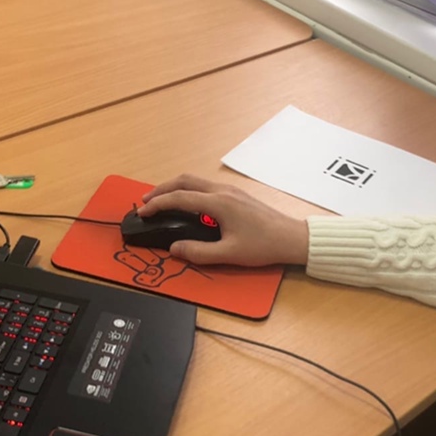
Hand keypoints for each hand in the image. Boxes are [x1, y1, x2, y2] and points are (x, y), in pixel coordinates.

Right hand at [140, 174, 309, 266]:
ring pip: (195, 181)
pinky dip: (188, 190)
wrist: (292, 237)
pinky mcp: (236, 195)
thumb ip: (198, 252)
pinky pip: (205, 186)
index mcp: (219, 203)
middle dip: (161, 189)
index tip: (142, 212)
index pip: (179, 198)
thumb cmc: (264, 245)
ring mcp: (230, 190)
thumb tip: (174, 248)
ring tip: (161, 201)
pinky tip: (186, 204)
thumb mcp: (229, 254)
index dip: (157, 204)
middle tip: (145, 202)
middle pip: (184, 180)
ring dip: (175, 188)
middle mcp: (223, 191)